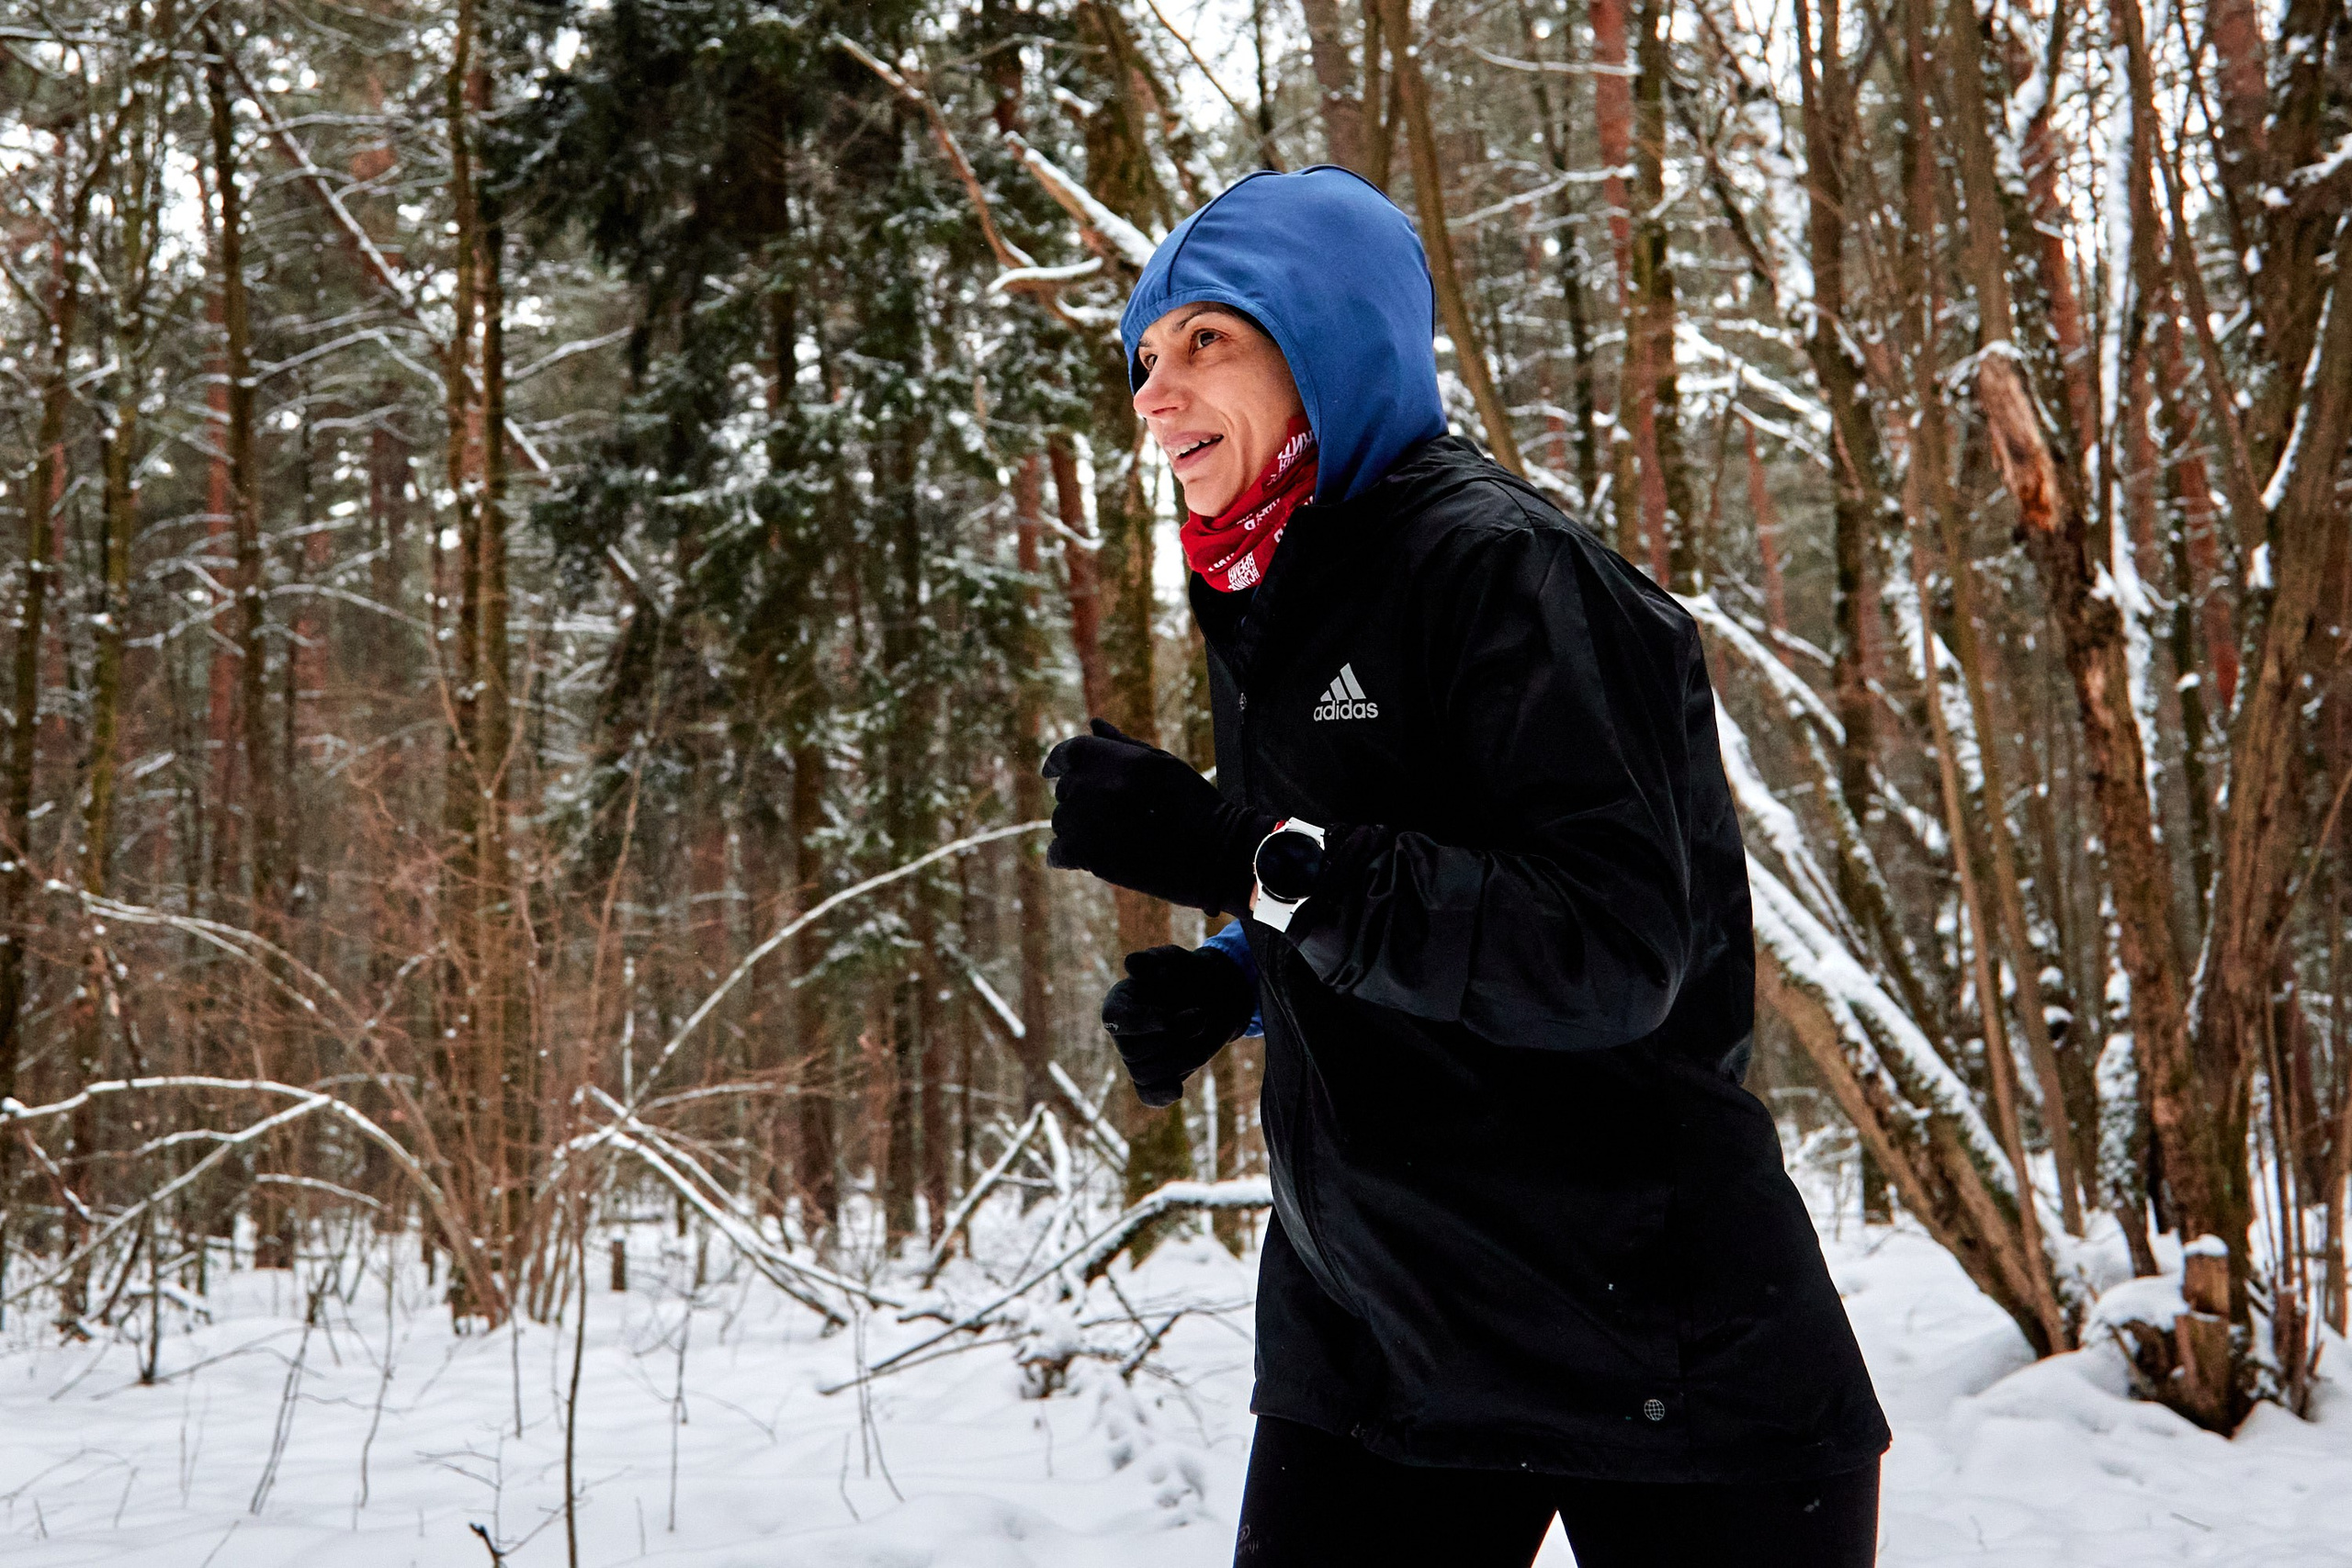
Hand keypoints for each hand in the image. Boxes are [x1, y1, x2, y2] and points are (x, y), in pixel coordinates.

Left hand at [1041, 719, 1271, 914]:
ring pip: (1062, 822)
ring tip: (1114, 837)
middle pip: (1065, 791)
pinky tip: (1092, 857)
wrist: (1214, 851)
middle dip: (1082, 799)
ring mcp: (1085, 822)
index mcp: (1107, 756)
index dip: (1058, 763)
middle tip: (1114, 816)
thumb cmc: (1193, 802)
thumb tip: (1093, 723)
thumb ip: (1121, 744)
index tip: (1053, 772)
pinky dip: (1069, 856)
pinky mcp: (1087, 856)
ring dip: (1078, 827)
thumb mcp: (1161, 762)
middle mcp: (1090, 785)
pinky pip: (1058, 853)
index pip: (1064, 754)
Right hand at [1101, 944, 1257, 1107]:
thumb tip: (1131, 964)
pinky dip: (1160, 1095)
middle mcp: (1124, 1033)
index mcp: (1120, 1001)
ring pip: (1143, 1074)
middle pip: (1132, 1053)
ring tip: (1202, 1031)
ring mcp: (1138, 1056)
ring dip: (1179, 1058)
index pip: (1115, 1020)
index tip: (1168, 1018)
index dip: (1141, 1023)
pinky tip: (1177, 1090)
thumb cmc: (1190, 974)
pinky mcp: (1156, 1075)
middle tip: (1201, 1015)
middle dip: (1171, 1038)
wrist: (1216, 995)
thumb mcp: (1176, 960)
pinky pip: (1147, 1094)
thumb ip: (1155, 961)